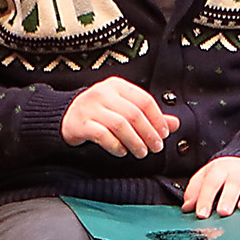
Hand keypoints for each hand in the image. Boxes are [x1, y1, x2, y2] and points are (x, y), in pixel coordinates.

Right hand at [59, 77, 179, 157]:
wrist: (64, 116)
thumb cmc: (99, 113)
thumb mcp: (123, 108)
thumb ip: (149, 116)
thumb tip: (175, 123)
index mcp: (117, 86)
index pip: (144, 100)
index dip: (158, 119)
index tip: (164, 134)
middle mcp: (103, 93)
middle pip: (134, 114)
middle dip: (148, 134)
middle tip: (155, 148)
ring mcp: (90, 107)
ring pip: (120, 125)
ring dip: (135, 142)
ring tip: (141, 153)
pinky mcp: (79, 123)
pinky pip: (102, 135)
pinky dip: (116, 146)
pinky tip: (122, 152)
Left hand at [181, 152, 239, 217]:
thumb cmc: (224, 176)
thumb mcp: (206, 178)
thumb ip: (195, 191)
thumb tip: (187, 207)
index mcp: (220, 168)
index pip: (211, 182)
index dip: (205, 197)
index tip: (201, 214)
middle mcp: (239, 170)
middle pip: (233, 183)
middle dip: (228, 198)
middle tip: (223, 212)